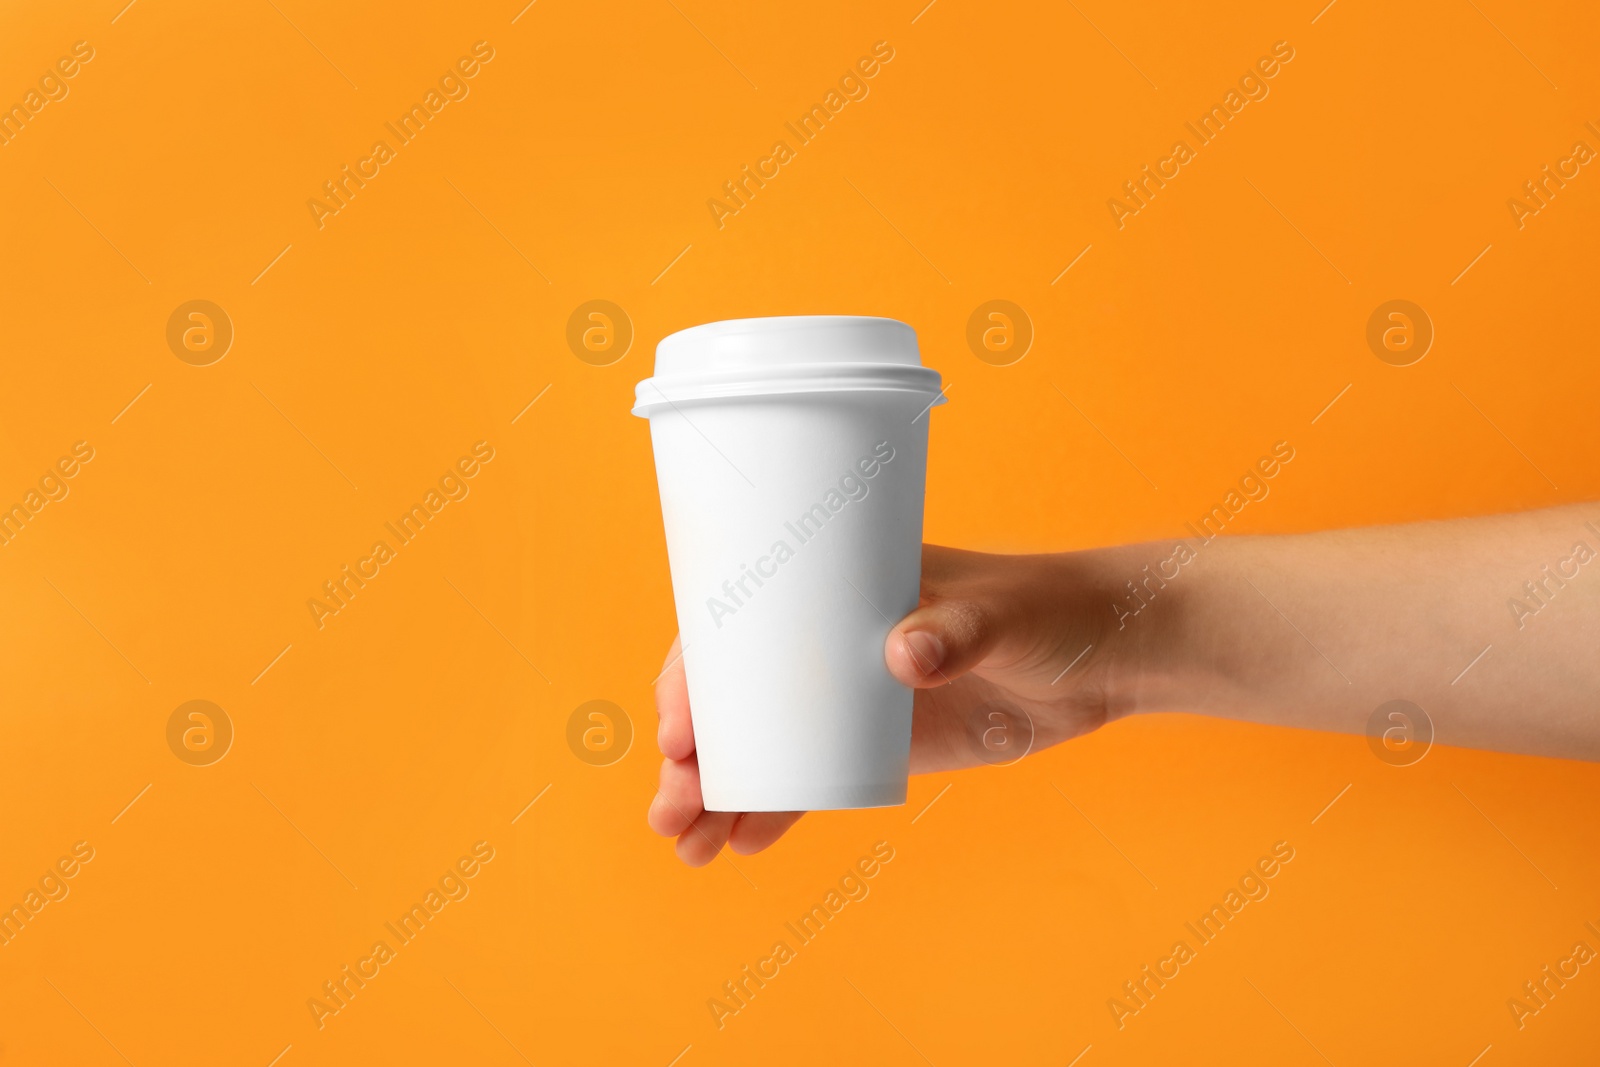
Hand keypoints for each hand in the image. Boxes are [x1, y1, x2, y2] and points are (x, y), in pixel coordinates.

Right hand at [646, 544, 1151, 865]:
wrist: (1106, 657)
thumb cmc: (1049, 608)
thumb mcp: (1000, 612)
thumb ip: (956, 629)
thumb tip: (903, 656)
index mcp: (832, 585)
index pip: (736, 625)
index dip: (691, 675)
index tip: (676, 730)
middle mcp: (824, 642)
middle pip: (730, 697)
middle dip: (688, 755)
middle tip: (670, 810)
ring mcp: (846, 698)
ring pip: (759, 747)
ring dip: (714, 794)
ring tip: (687, 846)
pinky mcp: (877, 745)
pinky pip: (806, 781)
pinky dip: (770, 810)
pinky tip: (740, 844)